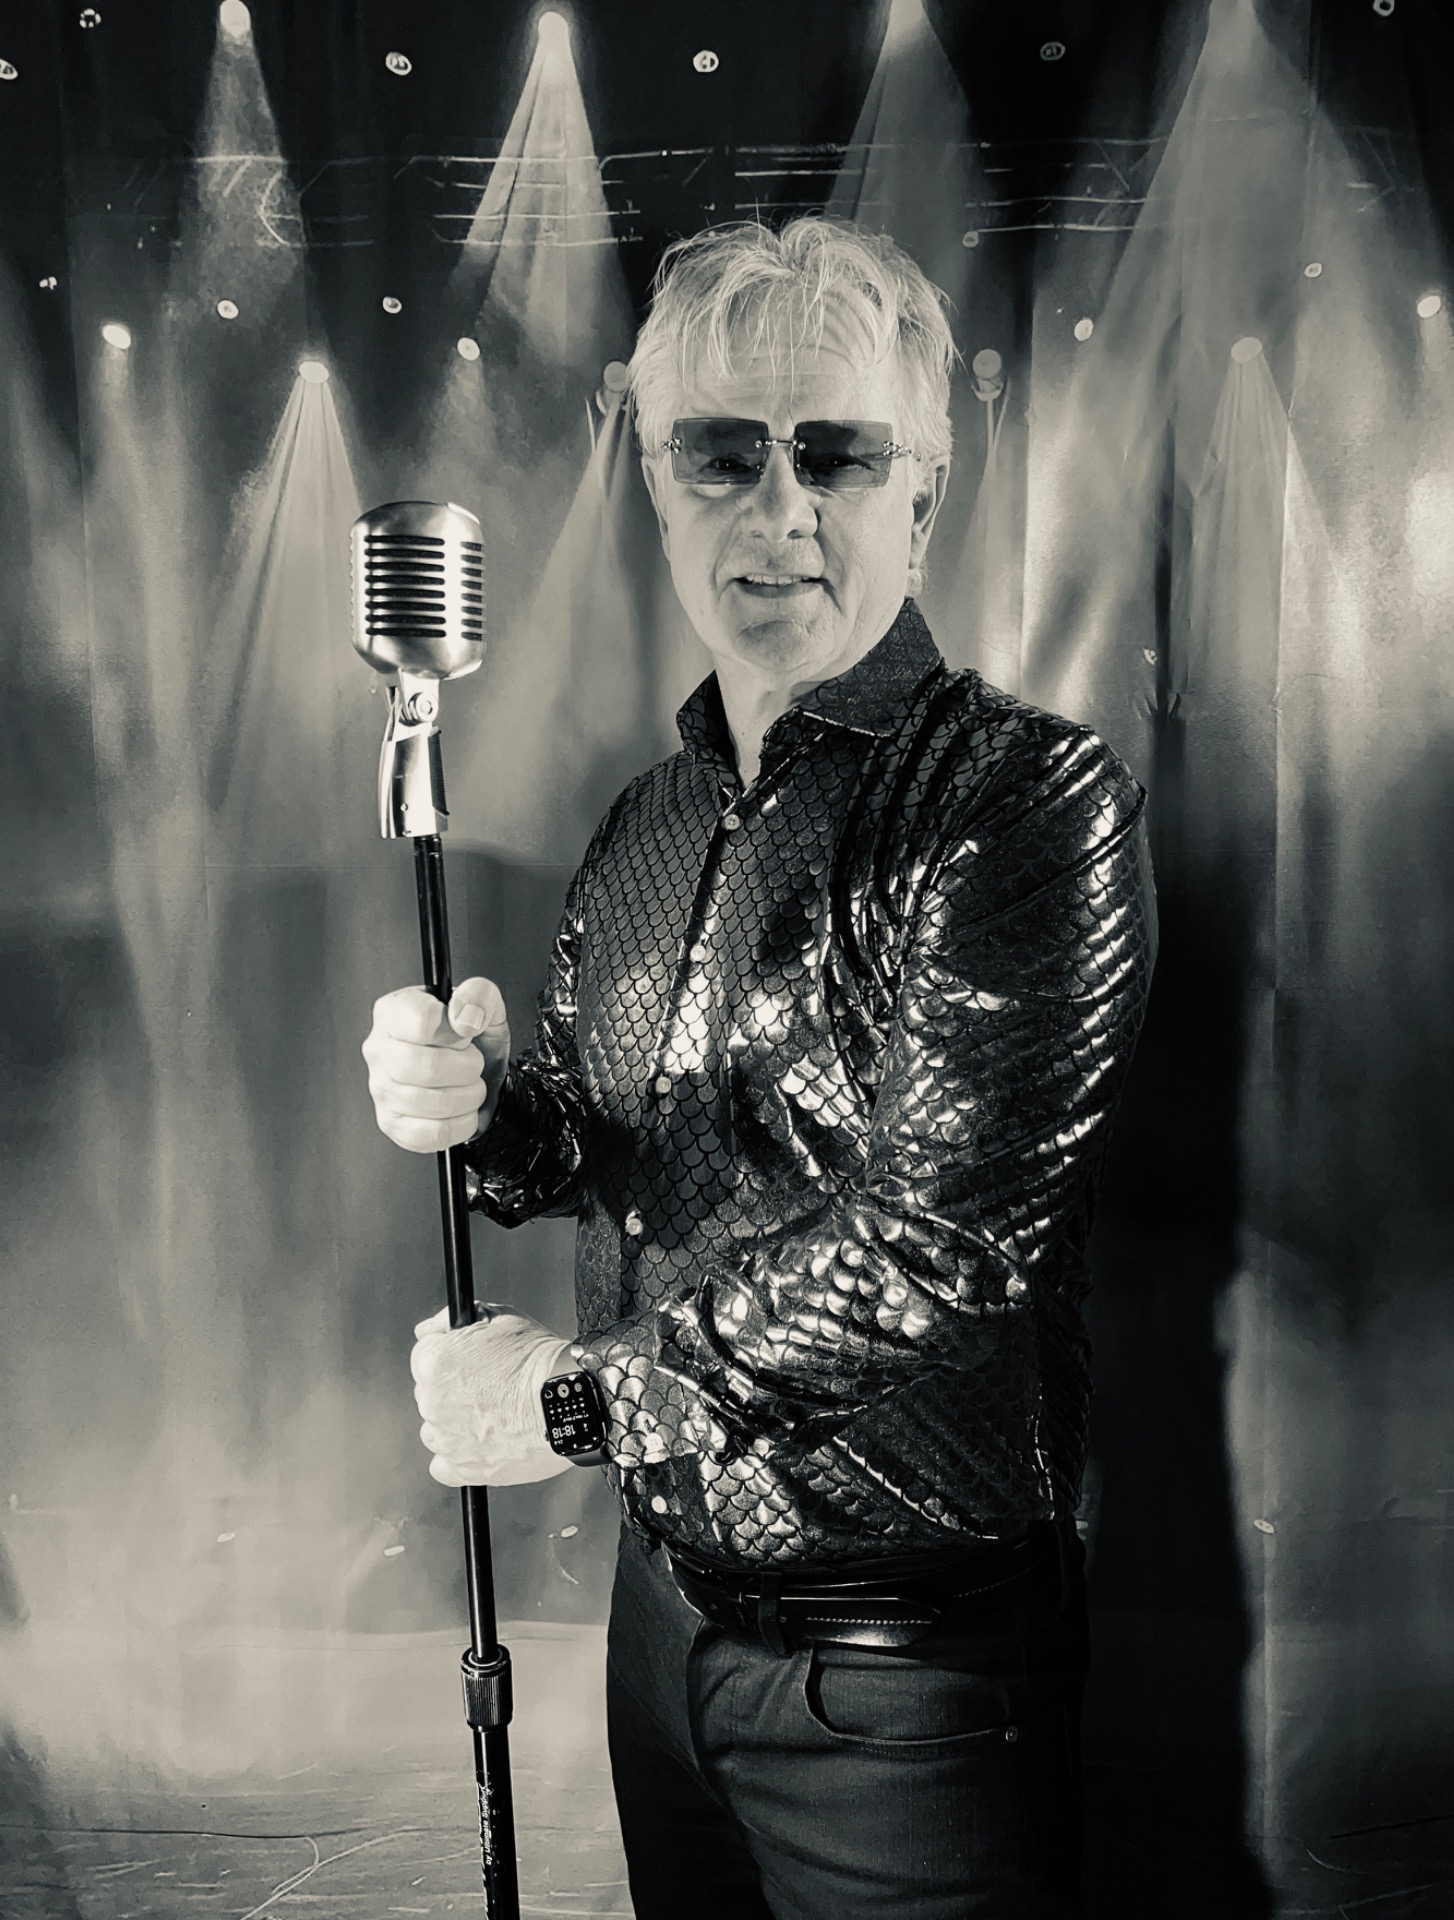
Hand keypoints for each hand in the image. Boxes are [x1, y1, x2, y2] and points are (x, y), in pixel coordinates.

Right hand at [363, 976, 509, 1152]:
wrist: (480, 1076)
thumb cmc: (474, 1039)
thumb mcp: (486, 1006)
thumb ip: (479, 996)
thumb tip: (465, 1016)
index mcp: (394, 1011)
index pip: (422, 1022)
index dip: (455, 1032)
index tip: (465, 1034)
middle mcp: (379, 1048)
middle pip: (426, 1067)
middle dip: (467, 1068)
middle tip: (472, 1063)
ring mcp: (380, 1089)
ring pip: (432, 1103)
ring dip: (468, 1097)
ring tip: (468, 1085)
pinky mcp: (391, 1123)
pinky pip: (431, 1134)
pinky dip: (459, 1125)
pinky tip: (460, 1110)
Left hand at [411, 1305, 575, 1486]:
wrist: (572, 1401)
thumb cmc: (540, 1362)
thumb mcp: (501, 1318)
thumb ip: (453, 1320)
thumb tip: (429, 1328)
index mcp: (436, 1363)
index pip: (424, 1352)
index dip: (450, 1351)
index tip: (469, 1356)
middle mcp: (433, 1402)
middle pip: (429, 1391)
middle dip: (452, 1385)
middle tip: (489, 1383)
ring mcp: (447, 1440)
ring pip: (435, 1428)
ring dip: (454, 1421)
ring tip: (491, 1413)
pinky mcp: (464, 1470)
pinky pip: (444, 1466)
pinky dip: (458, 1457)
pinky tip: (481, 1442)